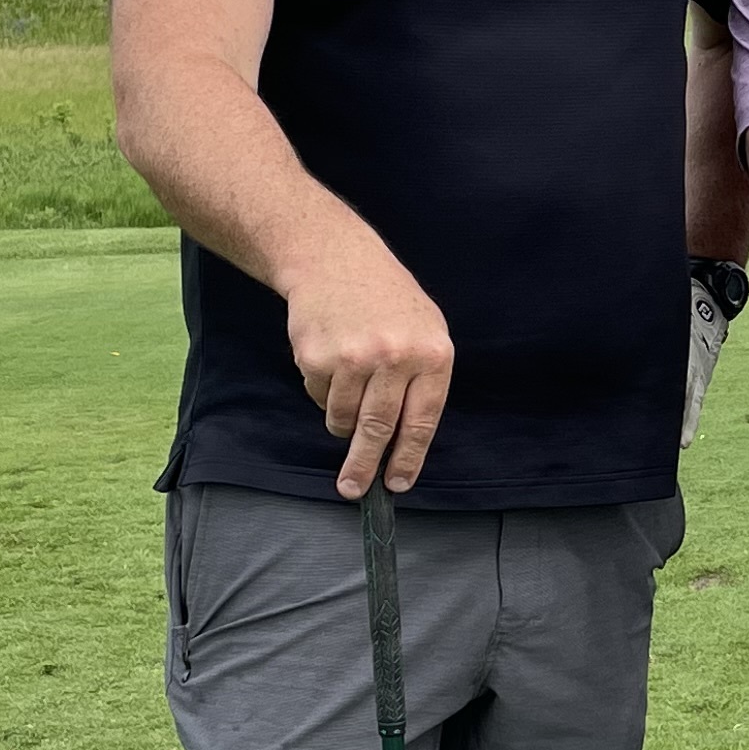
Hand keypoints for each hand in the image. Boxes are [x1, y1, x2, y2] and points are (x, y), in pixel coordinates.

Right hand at [282, 221, 455, 495]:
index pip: (421, 422)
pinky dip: (325, 393)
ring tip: (348, 391)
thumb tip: (405, 444)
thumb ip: (422, 383)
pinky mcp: (317, 358)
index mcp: (431, 354)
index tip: (397, 483)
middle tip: (354, 490)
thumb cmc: (388, 300)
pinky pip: (320, 398)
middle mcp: (394, 357)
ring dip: (343, 421)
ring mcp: (353, 358)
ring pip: (344, 418)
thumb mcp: (426, 331)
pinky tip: (332, 361)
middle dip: (365, 466)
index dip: (407, 458)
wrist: (336, 259)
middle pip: (378, 430)